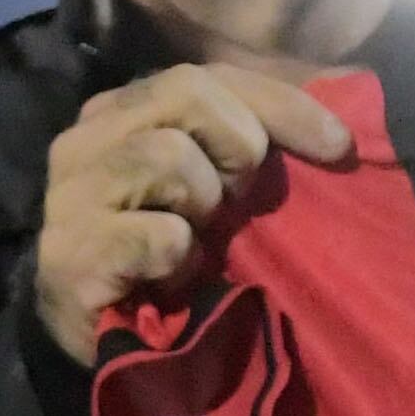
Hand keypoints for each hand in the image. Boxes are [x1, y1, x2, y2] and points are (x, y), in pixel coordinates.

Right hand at [33, 63, 357, 363]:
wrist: (104, 339)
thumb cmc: (168, 254)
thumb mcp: (213, 184)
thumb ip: (254, 134)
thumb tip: (344, 95)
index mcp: (122, 110)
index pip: (208, 76)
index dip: (281, 104)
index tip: (340, 146)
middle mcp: (86, 139)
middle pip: (187, 92)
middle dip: (238, 146)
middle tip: (239, 198)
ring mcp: (70, 194)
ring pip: (170, 156)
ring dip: (203, 209)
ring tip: (193, 241)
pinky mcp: (72, 253)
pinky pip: (163, 235)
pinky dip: (183, 259)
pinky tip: (171, 278)